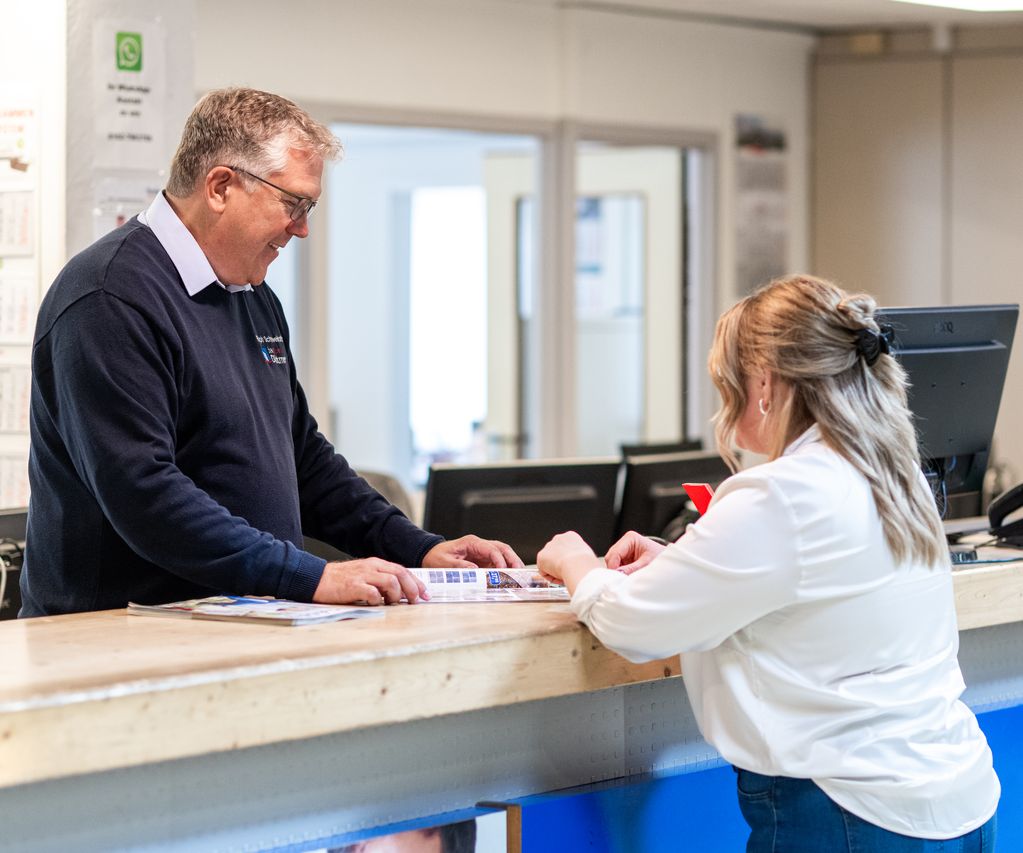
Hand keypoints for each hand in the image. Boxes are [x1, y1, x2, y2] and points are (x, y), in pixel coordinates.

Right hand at [313, 558, 427, 604]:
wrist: (317, 578)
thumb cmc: (341, 581)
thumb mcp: (364, 575)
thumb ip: (380, 581)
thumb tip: (400, 593)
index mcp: (376, 564)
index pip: (402, 570)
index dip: (416, 582)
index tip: (425, 594)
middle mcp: (371, 567)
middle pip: (400, 574)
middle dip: (412, 588)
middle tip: (416, 601)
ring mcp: (362, 576)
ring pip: (390, 581)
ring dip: (396, 594)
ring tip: (393, 603)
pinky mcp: (353, 586)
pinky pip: (372, 592)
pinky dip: (378, 600)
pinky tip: (376, 604)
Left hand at [423, 535, 523, 568]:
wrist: (431, 555)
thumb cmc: (437, 557)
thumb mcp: (444, 562)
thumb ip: (459, 566)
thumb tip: (475, 570)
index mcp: (471, 542)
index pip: (490, 548)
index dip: (499, 559)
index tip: (503, 570)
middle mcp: (479, 545)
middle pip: (501, 548)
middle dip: (512, 558)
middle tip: (519, 571)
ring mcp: (482, 552)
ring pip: (503, 553)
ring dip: (512, 562)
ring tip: (519, 573)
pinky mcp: (483, 559)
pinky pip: (498, 561)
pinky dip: (506, 567)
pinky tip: (511, 574)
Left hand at [536, 531, 600, 589]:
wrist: (577, 564)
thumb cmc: (586, 562)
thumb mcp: (587, 555)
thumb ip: (579, 556)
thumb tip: (580, 564)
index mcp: (571, 536)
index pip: (566, 548)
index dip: (570, 560)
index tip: (573, 567)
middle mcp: (558, 538)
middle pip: (556, 554)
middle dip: (560, 564)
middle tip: (567, 573)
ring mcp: (548, 547)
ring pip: (549, 562)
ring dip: (555, 571)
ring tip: (564, 577)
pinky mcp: (541, 556)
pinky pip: (544, 571)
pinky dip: (550, 577)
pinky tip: (559, 578)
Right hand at [604, 531, 666, 574]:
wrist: (669, 560)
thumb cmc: (660, 557)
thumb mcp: (647, 563)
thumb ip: (632, 568)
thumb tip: (618, 573)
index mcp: (630, 538)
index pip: (614, 553)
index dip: (614, 567)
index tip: (617, 579)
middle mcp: (625, 542)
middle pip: (610, 558)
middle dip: (614, 570)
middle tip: (621, 581)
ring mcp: (623, 550)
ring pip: (612, 563)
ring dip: (617, 572)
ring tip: (626, 579)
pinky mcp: (624, 558)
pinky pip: (616, 566)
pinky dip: (619, 573)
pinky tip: (626, 577)